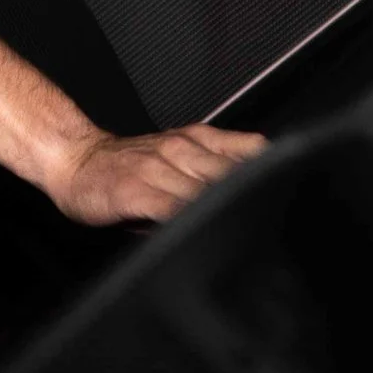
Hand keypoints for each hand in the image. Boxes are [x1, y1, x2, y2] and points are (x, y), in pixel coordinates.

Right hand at [46, 124, 267, 223]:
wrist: (73, 159)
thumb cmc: (124, 168)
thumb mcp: (177, 153)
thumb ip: (213, 167)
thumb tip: (256, 198)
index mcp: (196, 139)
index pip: (250, 152)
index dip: (277, 177)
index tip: (298, 200)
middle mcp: (181, 149)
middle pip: (235, 175)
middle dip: (259, 201)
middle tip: (286, 226)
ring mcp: (159, 168)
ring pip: (209, 191)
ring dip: (232, 211)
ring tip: (257, 233)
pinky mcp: (138, 191)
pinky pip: (175, 208)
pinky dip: (194, 221)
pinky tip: (208, 232)